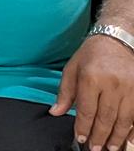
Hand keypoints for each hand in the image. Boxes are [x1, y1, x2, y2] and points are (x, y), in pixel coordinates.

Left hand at [51, 34, 133, 150]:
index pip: (86, 109)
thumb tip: (55, 112)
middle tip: (95, 149)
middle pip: (106, 117)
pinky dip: (132, 129)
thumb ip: (65, 92)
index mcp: (91, 77)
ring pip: (123, 119)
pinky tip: (128, 139)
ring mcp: (129, 88)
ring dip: (117, 137)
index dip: (83, 127)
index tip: (80, 139)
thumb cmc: (91, 55)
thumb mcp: (72, 68)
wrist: (117, 40)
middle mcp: (112, 84)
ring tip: (110, 149)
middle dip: (100, 136)